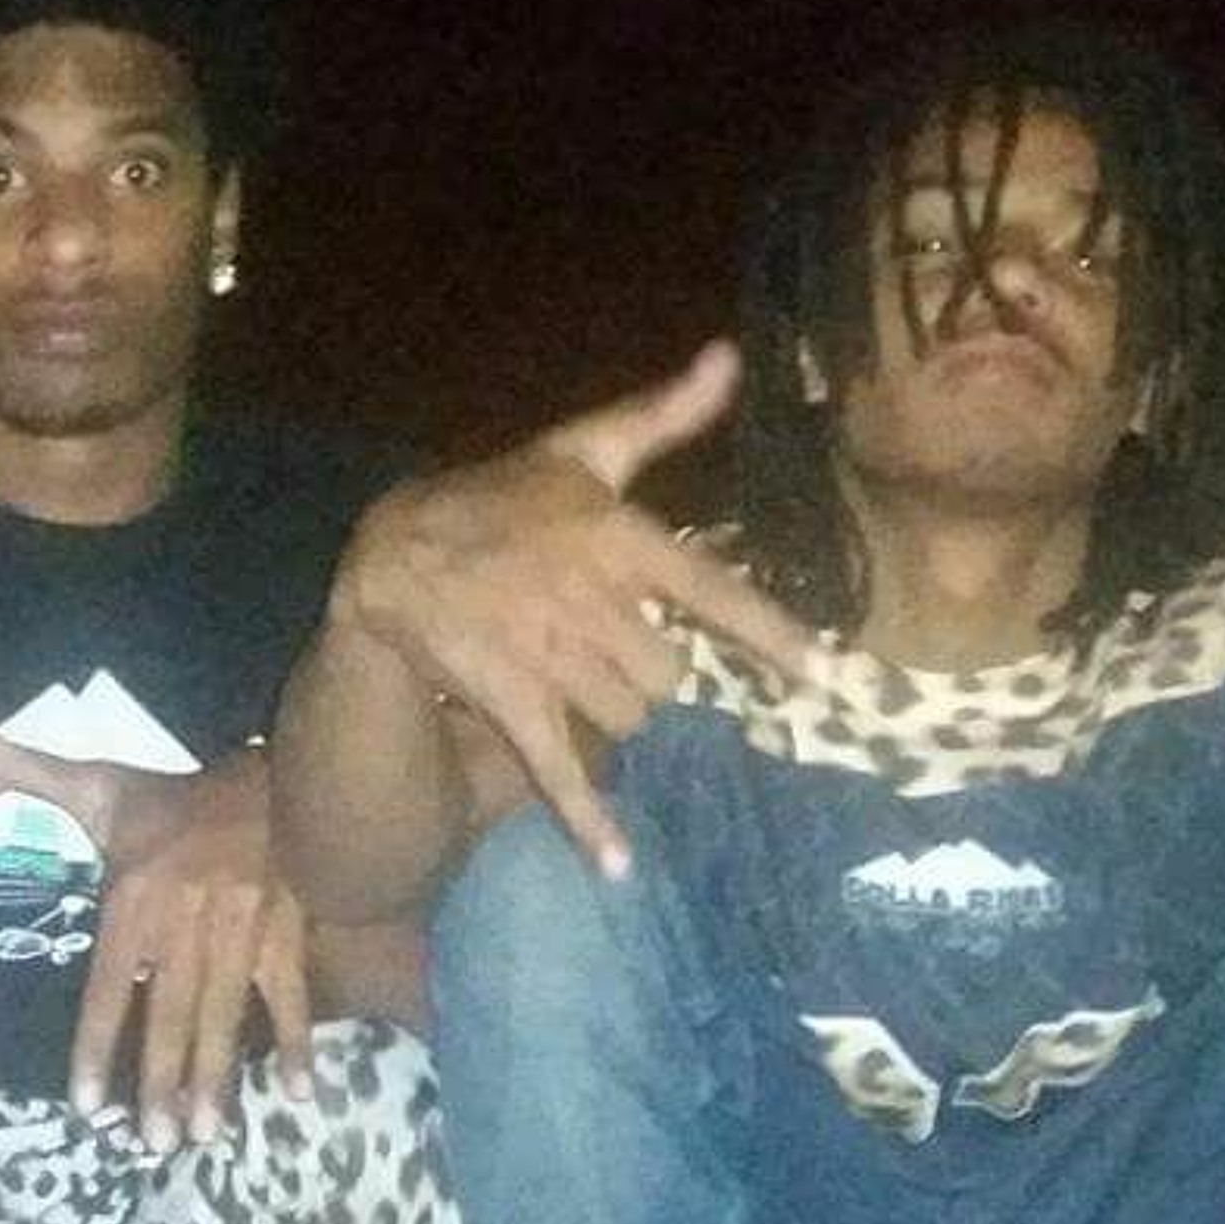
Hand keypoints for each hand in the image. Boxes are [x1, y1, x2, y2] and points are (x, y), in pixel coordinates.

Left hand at [0, 734, 310, 1151]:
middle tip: (151, 1143)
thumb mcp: (101, 785)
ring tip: (204, 1135)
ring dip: (217, 1078)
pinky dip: (300, 1041)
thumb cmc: (175, 798)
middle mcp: (187, 923)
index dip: (96, 1046)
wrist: (275, 773)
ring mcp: (242, 932)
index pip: (109, 987)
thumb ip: (33, 773)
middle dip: (161, 1081)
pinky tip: (299, 1094)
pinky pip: (293, 994)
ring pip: (227, 1015)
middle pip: (170, 1014)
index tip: (87, 1104)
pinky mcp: (287, 934)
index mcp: (136, 900)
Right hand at [326, 341, 819, 877]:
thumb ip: (661, 415)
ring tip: (590, 683)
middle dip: (662, 678)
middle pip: (670, 675)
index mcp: (619, 540)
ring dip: (625, 716)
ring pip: (629, 717)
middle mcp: (592, 603)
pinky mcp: (513, 704)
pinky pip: (562, 771)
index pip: (715, 593)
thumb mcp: (577, 448)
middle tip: (634, 658)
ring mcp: (551, 659)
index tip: (830, 676)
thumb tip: (732, 357)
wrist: (394, 550)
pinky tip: (619, 866)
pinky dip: (590, 823)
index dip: (774, 637)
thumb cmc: (499, 497)